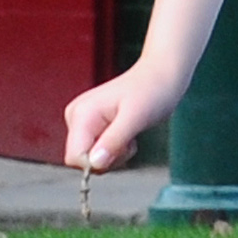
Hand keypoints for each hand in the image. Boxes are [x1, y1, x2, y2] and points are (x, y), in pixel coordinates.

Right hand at [63, 58, 184, 174]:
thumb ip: (114, 141)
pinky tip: (127, 132)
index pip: (75, 158)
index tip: (122, 147)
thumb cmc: (153, 90)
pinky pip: (98, 152)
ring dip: (115, 153)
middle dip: (109, 158)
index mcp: (81, 115)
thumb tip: (94, 164)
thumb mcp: (137, 117)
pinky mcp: (92, 127)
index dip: (99, 162)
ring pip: (91, 158)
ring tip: (130, 132)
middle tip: (130, 139)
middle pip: (82, 160)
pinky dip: (116, 149)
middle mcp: (76, 118)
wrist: (163, 74)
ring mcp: (83, 122)